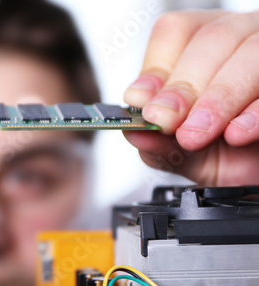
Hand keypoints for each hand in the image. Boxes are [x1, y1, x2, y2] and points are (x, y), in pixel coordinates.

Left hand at [123, 10, 258, 185]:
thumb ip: (161, 146)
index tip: (143, 104)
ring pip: (249, 53)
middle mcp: (241, 42)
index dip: (157, 68)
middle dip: (182, 87)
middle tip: (166, 123)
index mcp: (204, 51)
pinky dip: (255, 112)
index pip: (175, 33)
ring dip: (217, 98)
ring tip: (196, 134)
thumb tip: (134, 134)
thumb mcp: (189, 155)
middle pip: (211, 40)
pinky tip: (237, 133)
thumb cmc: (231, 156)